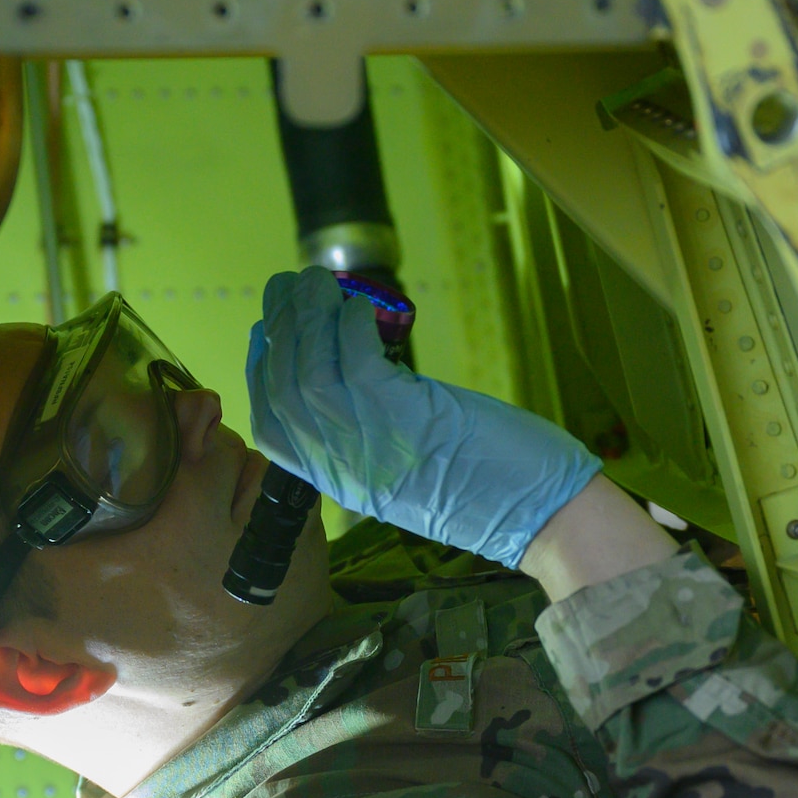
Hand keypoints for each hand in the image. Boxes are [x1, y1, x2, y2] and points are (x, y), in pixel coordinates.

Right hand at [246, 268, 602, 566]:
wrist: (538, 515)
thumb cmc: (482, 485)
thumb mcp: (404, 471)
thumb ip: (368, 436)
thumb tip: (347, 376)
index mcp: (339, 482)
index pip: (270, 427)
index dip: (260, 372)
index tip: (264, 330)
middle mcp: (345, 468)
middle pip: (283, 392)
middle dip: (278, 329)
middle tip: (288, 285)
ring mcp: (374, 445)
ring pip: (310, 372)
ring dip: (309, 317)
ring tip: (318, 282)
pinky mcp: (411, 420)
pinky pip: (359, 364)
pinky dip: (353, 328)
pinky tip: (362, 308)